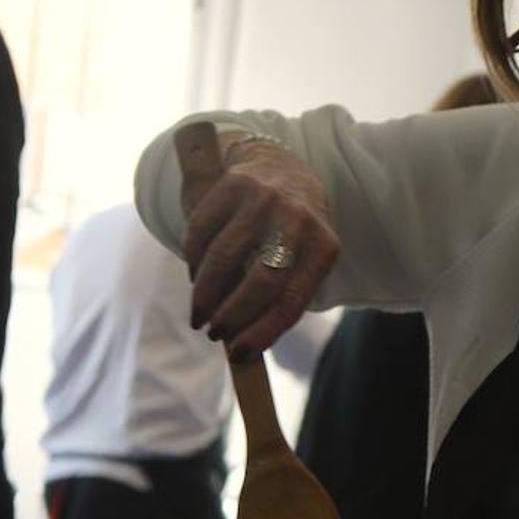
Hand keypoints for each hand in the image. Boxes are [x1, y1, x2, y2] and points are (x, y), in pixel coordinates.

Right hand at [180, 134, 339, 359]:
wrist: (281, 165)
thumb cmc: (295, 230)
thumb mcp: (305, 257)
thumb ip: (283, 294)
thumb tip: (244, 342)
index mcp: (324, 246)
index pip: (292, 302)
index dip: (262, 333)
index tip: (238, 353)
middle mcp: (298, 219)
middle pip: (261, 282)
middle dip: (232, 315)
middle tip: (214, 334)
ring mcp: (264, 199)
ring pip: (223, 258)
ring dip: (205, 295)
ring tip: (199, 316)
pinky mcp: (232, 184)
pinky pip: (201, 232)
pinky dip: (193, 262)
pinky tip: (196, 279)